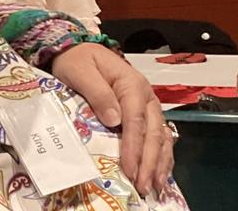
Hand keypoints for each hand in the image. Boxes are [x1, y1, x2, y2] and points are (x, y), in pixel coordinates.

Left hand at [51, 43, 173, 195]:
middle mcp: (146, 95)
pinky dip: (160, 156)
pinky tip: (159, 173)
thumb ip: (97, 93)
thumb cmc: (77, 61)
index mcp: (132, 83)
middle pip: (153, 132)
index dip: (134, 146)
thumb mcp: (81, 71)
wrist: (77, 50)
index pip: (135, 120)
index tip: (129, 168)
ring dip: (159, 163)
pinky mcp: (144, 113)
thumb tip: (114, 120)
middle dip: (149, 162)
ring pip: (160, 136)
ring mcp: (147, 105)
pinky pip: (158, 136)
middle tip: (143, 186)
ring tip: (154, 186)